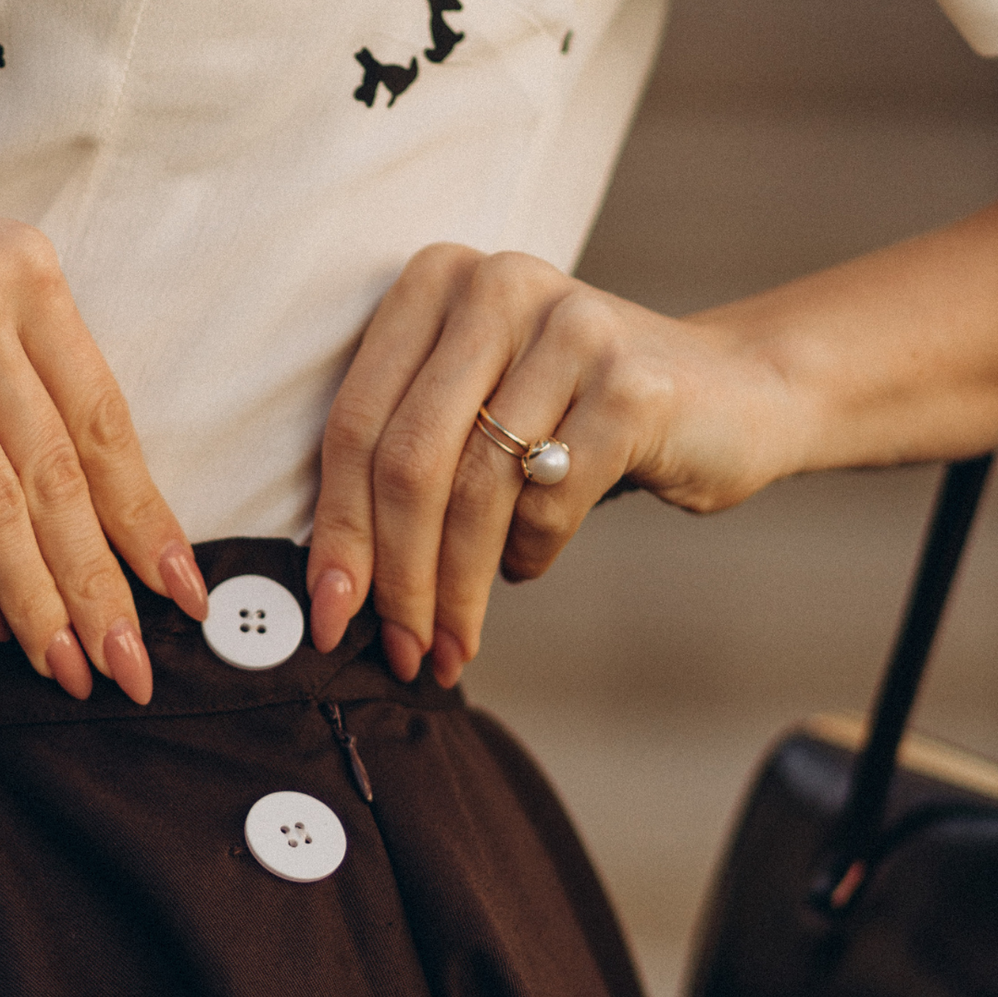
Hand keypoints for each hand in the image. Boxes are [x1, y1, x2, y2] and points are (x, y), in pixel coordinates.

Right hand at [0, 165, 208, 701]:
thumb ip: (12, 374)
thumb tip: (77, 513)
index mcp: (20, 269)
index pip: (105, 419)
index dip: (146, 519)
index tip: (181, 592)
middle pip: (59, 474)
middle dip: (101, 586)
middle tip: (130, 666)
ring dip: (36, 602)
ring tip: (63, 666)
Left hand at [305, 244, 793, 685]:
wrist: (732, 394)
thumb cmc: (571, 421)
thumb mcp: (472, 416)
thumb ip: (399, 466)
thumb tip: (331, 591)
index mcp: (433, 282)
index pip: (354, 427)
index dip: (336, 535)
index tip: (326, 619)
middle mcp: (496, 284)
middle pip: (406, 463)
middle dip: (395, 579)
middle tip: (397, 652)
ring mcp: (570, 325)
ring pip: (473, 492)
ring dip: (455, 592)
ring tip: (452, 644)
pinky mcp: (631, 382)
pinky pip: (545, 503)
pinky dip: (527, 557)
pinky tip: (527, 566)